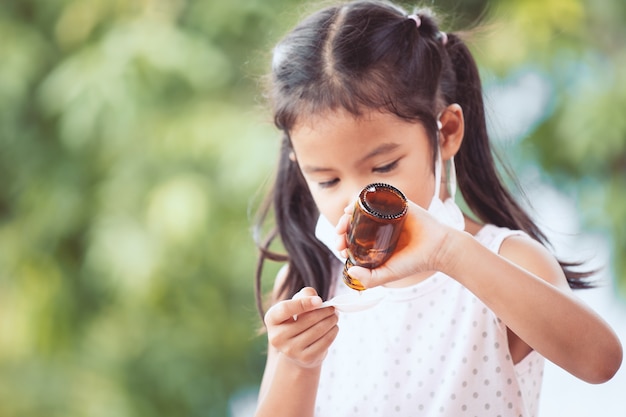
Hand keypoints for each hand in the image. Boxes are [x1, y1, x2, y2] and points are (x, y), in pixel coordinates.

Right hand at [264, 287, 338, 368]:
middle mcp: (277, 337)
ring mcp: (290, 350)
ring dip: (331, 320)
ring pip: (318, 330)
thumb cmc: (296, 321)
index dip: (303, 303)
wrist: (296, 351)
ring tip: (335, 316)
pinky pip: (324, 342)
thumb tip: (315, 299)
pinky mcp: (304, 358)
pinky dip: (332, 332)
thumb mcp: (296, 305)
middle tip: (332, 308)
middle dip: (324, 311)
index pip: (285, 308)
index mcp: (271, 319)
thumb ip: (304, 295)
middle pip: (307, 319)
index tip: (319, 301)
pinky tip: (334, 327)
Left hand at [336, 199, 453, 287]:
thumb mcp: (388, 275)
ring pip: (360, 211)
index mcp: (375, 244)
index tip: (341, 249)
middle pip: (353, 224)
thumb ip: (369, 279)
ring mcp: (386, 215)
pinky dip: (360, 199)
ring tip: (342, 226)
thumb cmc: (414, 263)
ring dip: (346, 216)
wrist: (437, 249)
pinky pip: (375, 197)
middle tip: (339, 238)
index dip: (343, 243)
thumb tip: (350, 271)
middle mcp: (378, 228)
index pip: (353, 240)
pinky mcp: (394, 203)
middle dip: (341, 230)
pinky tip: (351, 207)